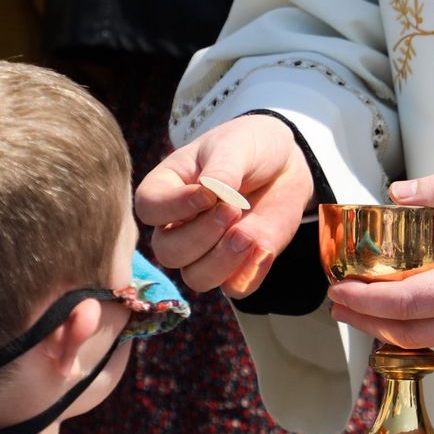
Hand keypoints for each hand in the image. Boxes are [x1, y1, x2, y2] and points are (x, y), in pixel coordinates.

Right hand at [136, 115, 312, 296]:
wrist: (284, 163)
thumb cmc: (248, 147)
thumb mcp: (235, 146)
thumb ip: (221, 171)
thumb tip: (212, 194)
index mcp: (167, 189)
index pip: (149, 208)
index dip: (173, 207)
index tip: (207, 193)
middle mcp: (179, 225)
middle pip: (169, 251)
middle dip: (200, 235)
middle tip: (232, 209)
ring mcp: (207, 250)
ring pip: (196, 277)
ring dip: (221, 261)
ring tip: (248, 236)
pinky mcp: (238, 265)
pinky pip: (235, 287)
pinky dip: (249, 274)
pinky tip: (264, 249)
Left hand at [327, 173, 433, 359]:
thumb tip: (397, 194)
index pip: (402, 305)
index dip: (363, 302)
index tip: (338, 293)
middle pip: (407, 334)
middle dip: (368, 321)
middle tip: (341, 304)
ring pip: (433, 341)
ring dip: (400, 326)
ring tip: (376, 304)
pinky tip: (427, 308)